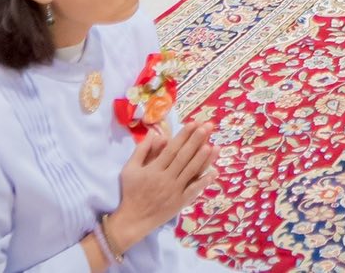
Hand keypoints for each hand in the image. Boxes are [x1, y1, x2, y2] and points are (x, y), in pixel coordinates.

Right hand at [108, 125, 217, 253]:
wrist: (133, 219)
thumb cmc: (131, 192)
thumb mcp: (130, 169)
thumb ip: (142, 150)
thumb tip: (154, 132)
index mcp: (154, 169)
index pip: (171, 149)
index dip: (183, 136)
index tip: (194, 123)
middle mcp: (165, 179)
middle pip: (183, 157)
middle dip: (196, 141)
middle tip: (208, 127)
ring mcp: (174, 191)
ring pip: (191, 171)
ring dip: (203, 158)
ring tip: (214, 145)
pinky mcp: (180, 202)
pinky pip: (194, 190)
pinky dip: (204, 181)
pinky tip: (214, 172)